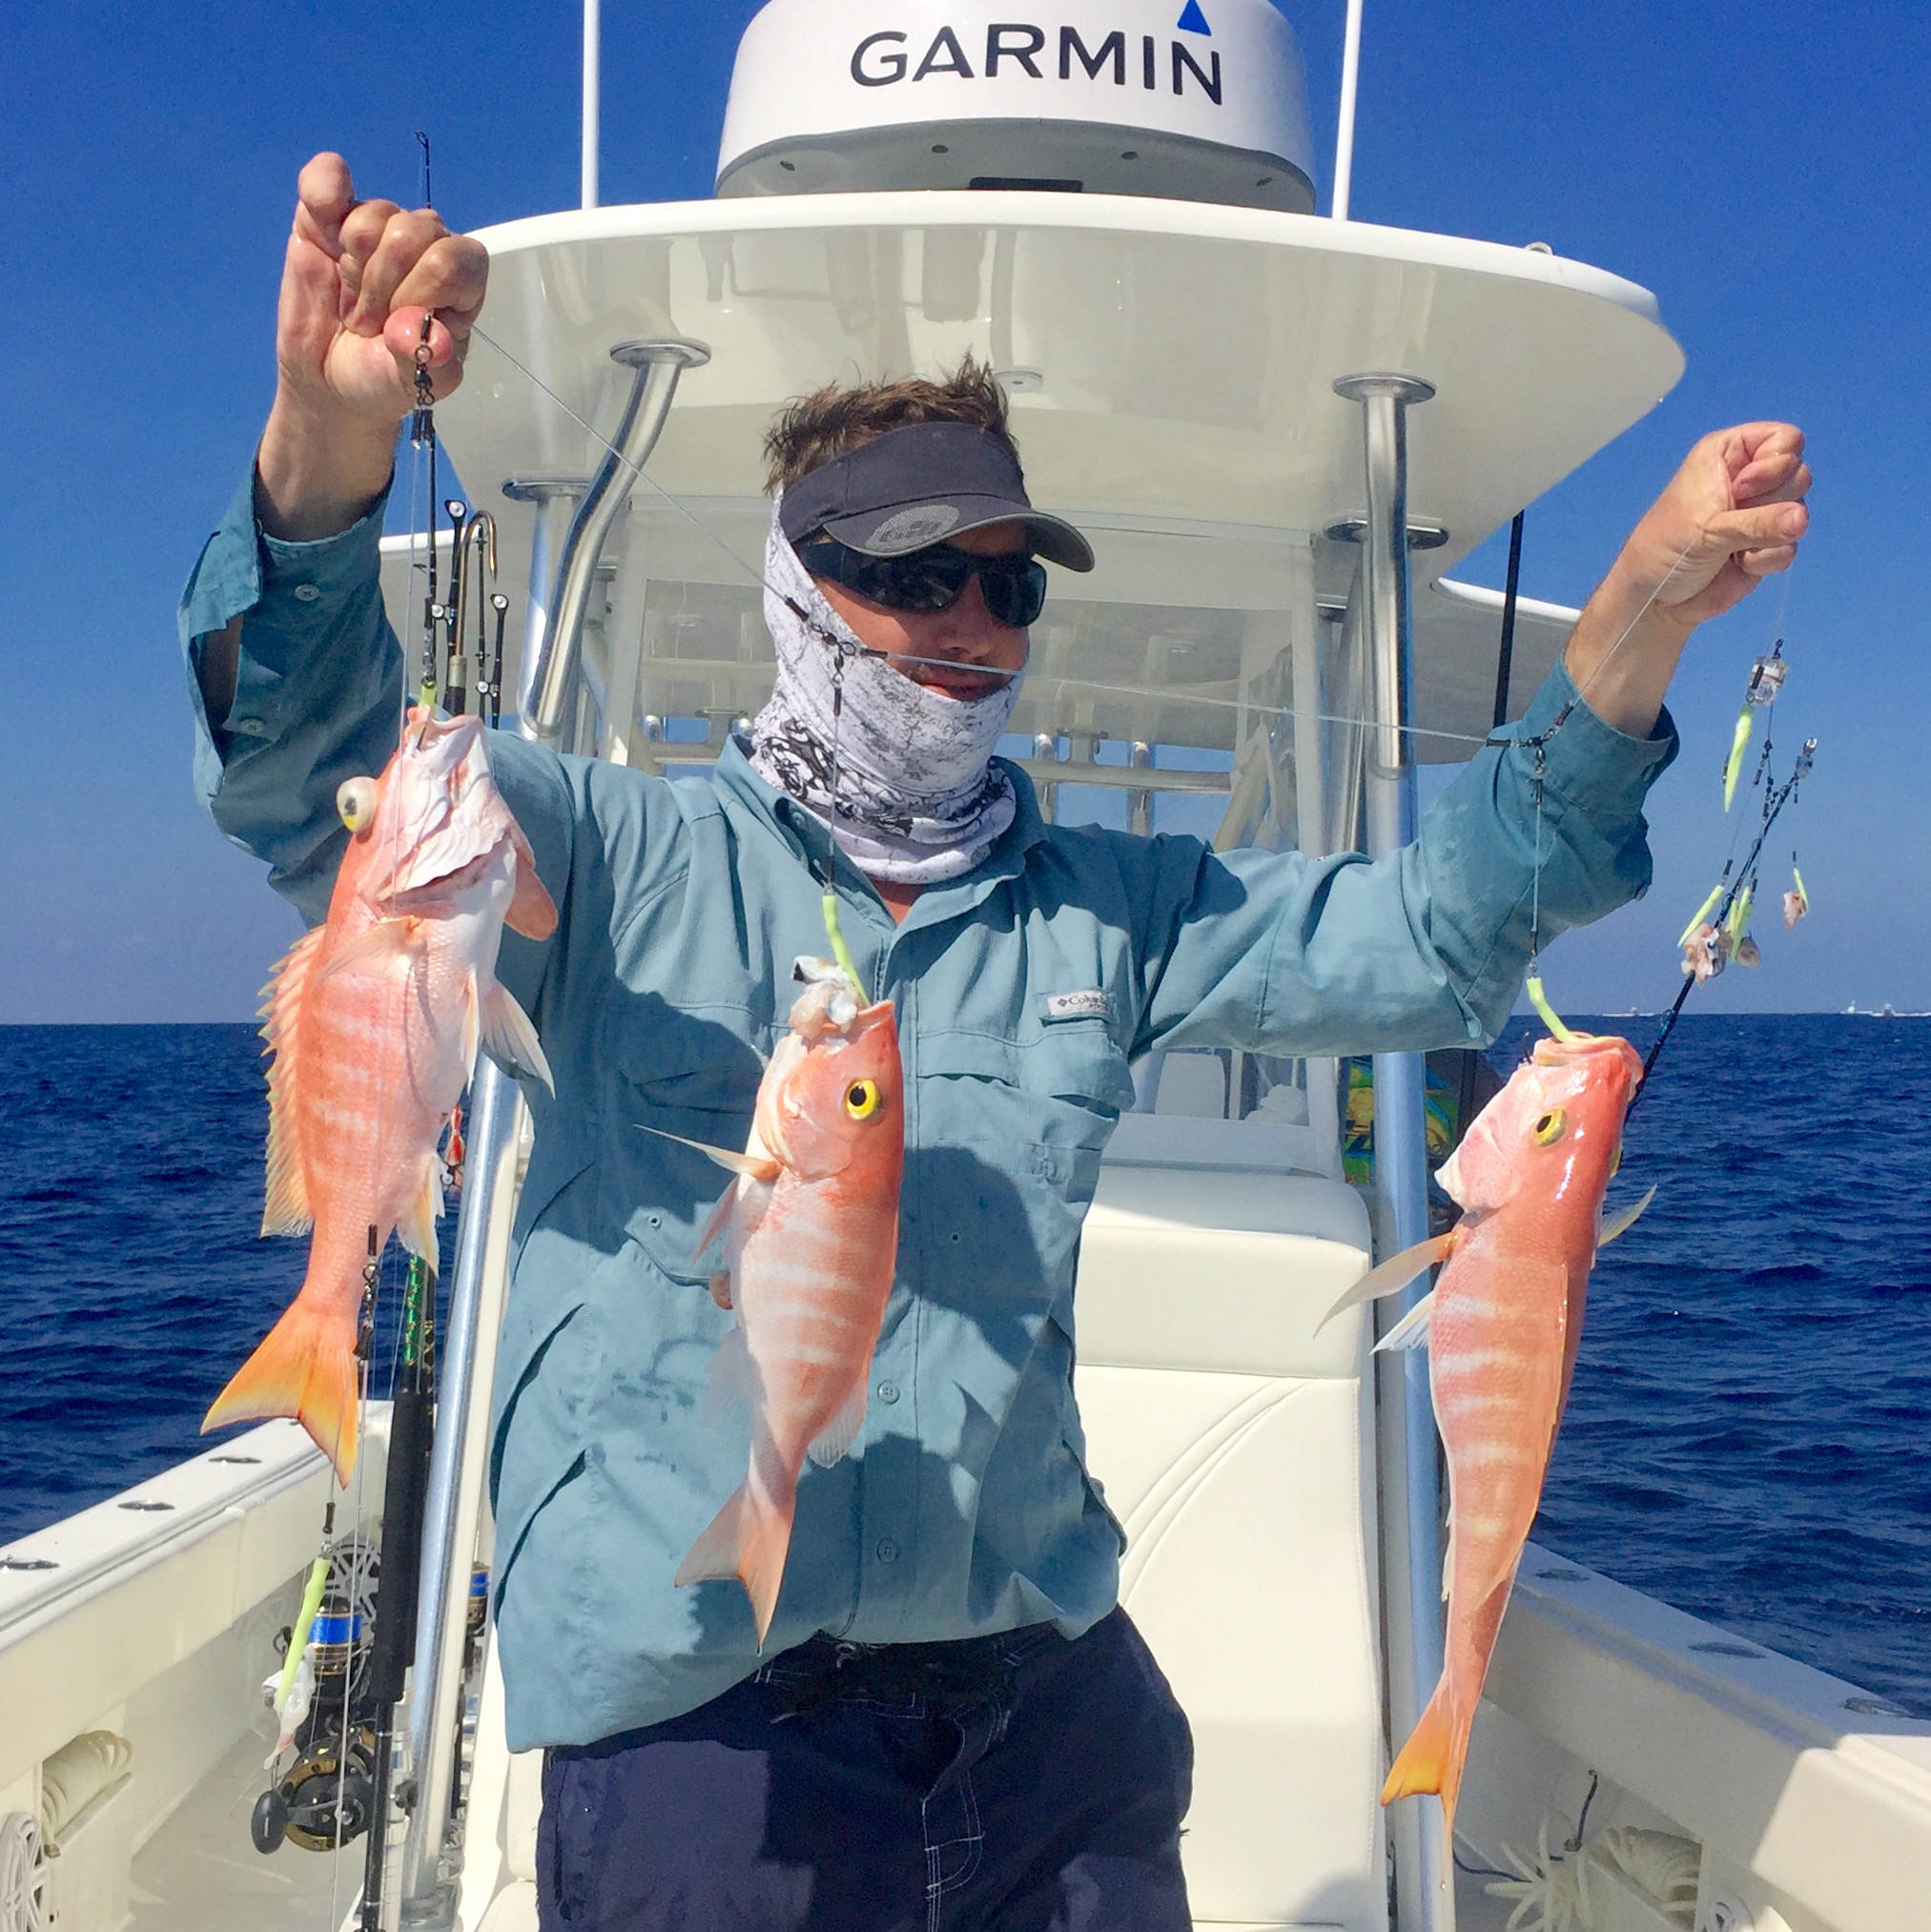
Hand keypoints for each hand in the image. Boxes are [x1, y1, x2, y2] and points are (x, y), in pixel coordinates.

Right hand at [257, 153, 488, 539]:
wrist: (329, 397)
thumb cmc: (385, 391)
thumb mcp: (418, 389)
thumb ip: (433, 361)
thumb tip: (429, 333)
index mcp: (462, 290)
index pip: (465, 257)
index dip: (437, 291)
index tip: (411, 330)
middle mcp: (425, 254)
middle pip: (420, 230)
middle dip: (393, 284)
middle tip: (374, 321)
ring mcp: (376, 235)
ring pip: (376, 214)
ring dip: (356, 264)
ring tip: (349, 302)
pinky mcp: (327, 223)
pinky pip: (330, 182)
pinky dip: (325, 191)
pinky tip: (320, 215)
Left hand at [1608, 424, 1810, 628]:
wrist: (1657, 599)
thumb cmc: (1666, 549)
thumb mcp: (1708, 529)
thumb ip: (1759, 522)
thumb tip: (1802, 519)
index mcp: (1729, 454)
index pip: (1784, 439)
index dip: (1773, 464)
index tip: (1741, 488)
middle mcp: (1750, 477)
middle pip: (1799, 473)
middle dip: (1773, 501)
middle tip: (1733, 518)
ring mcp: (1762, 512)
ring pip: (1799, 511)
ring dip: (1767, 535)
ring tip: (1731, 545)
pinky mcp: (1768, 545)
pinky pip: (1790, 547)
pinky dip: (1766, 559)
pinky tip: (1738, 564)